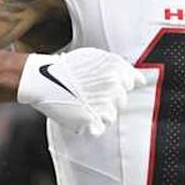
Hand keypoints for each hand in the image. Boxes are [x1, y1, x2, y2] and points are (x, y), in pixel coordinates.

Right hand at [17, 48, 152, 135]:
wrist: (44, 78)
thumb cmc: (70, 68)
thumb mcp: (98, 57)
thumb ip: (122, 68)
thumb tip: (141, 81)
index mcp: (118, 70)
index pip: (131, 84)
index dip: (114, 85)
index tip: (101, 84)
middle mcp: (115, 87)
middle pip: (121, 102)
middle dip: (107, 100)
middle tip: (87, 93)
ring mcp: (104, 104)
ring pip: (111, 117)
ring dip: (99, 113)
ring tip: (81, 102)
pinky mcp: (92, 120)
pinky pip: (99, 128)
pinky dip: (90, 125)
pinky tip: (79, 113)